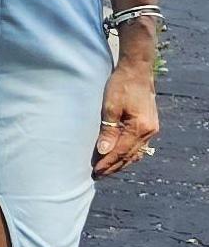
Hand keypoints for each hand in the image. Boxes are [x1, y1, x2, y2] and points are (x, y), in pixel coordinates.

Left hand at [94, 53, 159, 177]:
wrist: (137, 71)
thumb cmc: (121, 85)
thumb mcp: (110, 107)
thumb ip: (108, 130)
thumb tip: (103, 151)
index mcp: (140, 128)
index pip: (121, 152)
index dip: (108, 163)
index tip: (95, 171)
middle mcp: (149, 132)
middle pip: (129, 156)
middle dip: (114, 166)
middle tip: (98, 175)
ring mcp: (151, 129)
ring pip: (136, 153)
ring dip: (121, 162)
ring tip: (107, 170)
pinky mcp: (149, 125)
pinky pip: (139, 145)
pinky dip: (129, 154)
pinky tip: (120, 158)